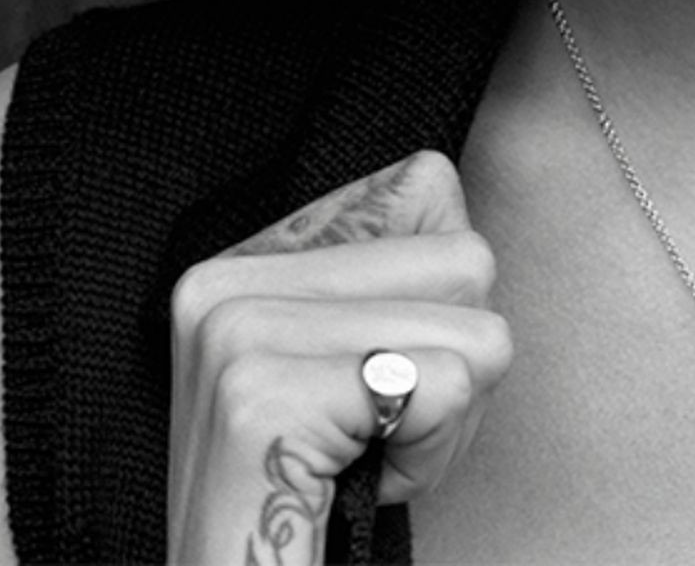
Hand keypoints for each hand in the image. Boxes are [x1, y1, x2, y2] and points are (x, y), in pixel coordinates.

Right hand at [166, 150, 510, 565]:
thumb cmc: (313, 510)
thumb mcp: (352, 370)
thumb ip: (395, 273)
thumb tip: (439, 183)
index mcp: (237, 263)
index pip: (422, 187)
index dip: (441, 302)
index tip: (376, 382)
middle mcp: (222, 284)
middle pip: (465, 256)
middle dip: (458, 365)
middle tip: (379, 437)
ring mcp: (234, 337)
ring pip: (473, 327)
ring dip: (448, 424)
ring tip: (365, 463)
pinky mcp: (262, 401)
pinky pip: (445, 387)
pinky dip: (430, 458)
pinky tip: (360, 489)